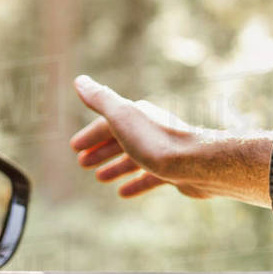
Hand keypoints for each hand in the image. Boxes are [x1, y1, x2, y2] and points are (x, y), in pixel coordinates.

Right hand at [69, 75, 272, 205]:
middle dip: (101, 150)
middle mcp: (153, 130)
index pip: (108, 123)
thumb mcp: (122, 117)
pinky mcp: (176, 171)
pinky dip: (136, 183)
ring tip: (100, 178)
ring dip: (116, 167)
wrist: (198, 164)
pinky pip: (152, 177)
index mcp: (139, 116)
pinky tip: (124, 193)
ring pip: (136, 158)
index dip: (90, 135)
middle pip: (122, 139)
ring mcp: (165, 151)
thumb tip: (79, 80)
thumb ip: (101, 100)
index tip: (74, 148)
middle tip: (82, 164)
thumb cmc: (157, 141)